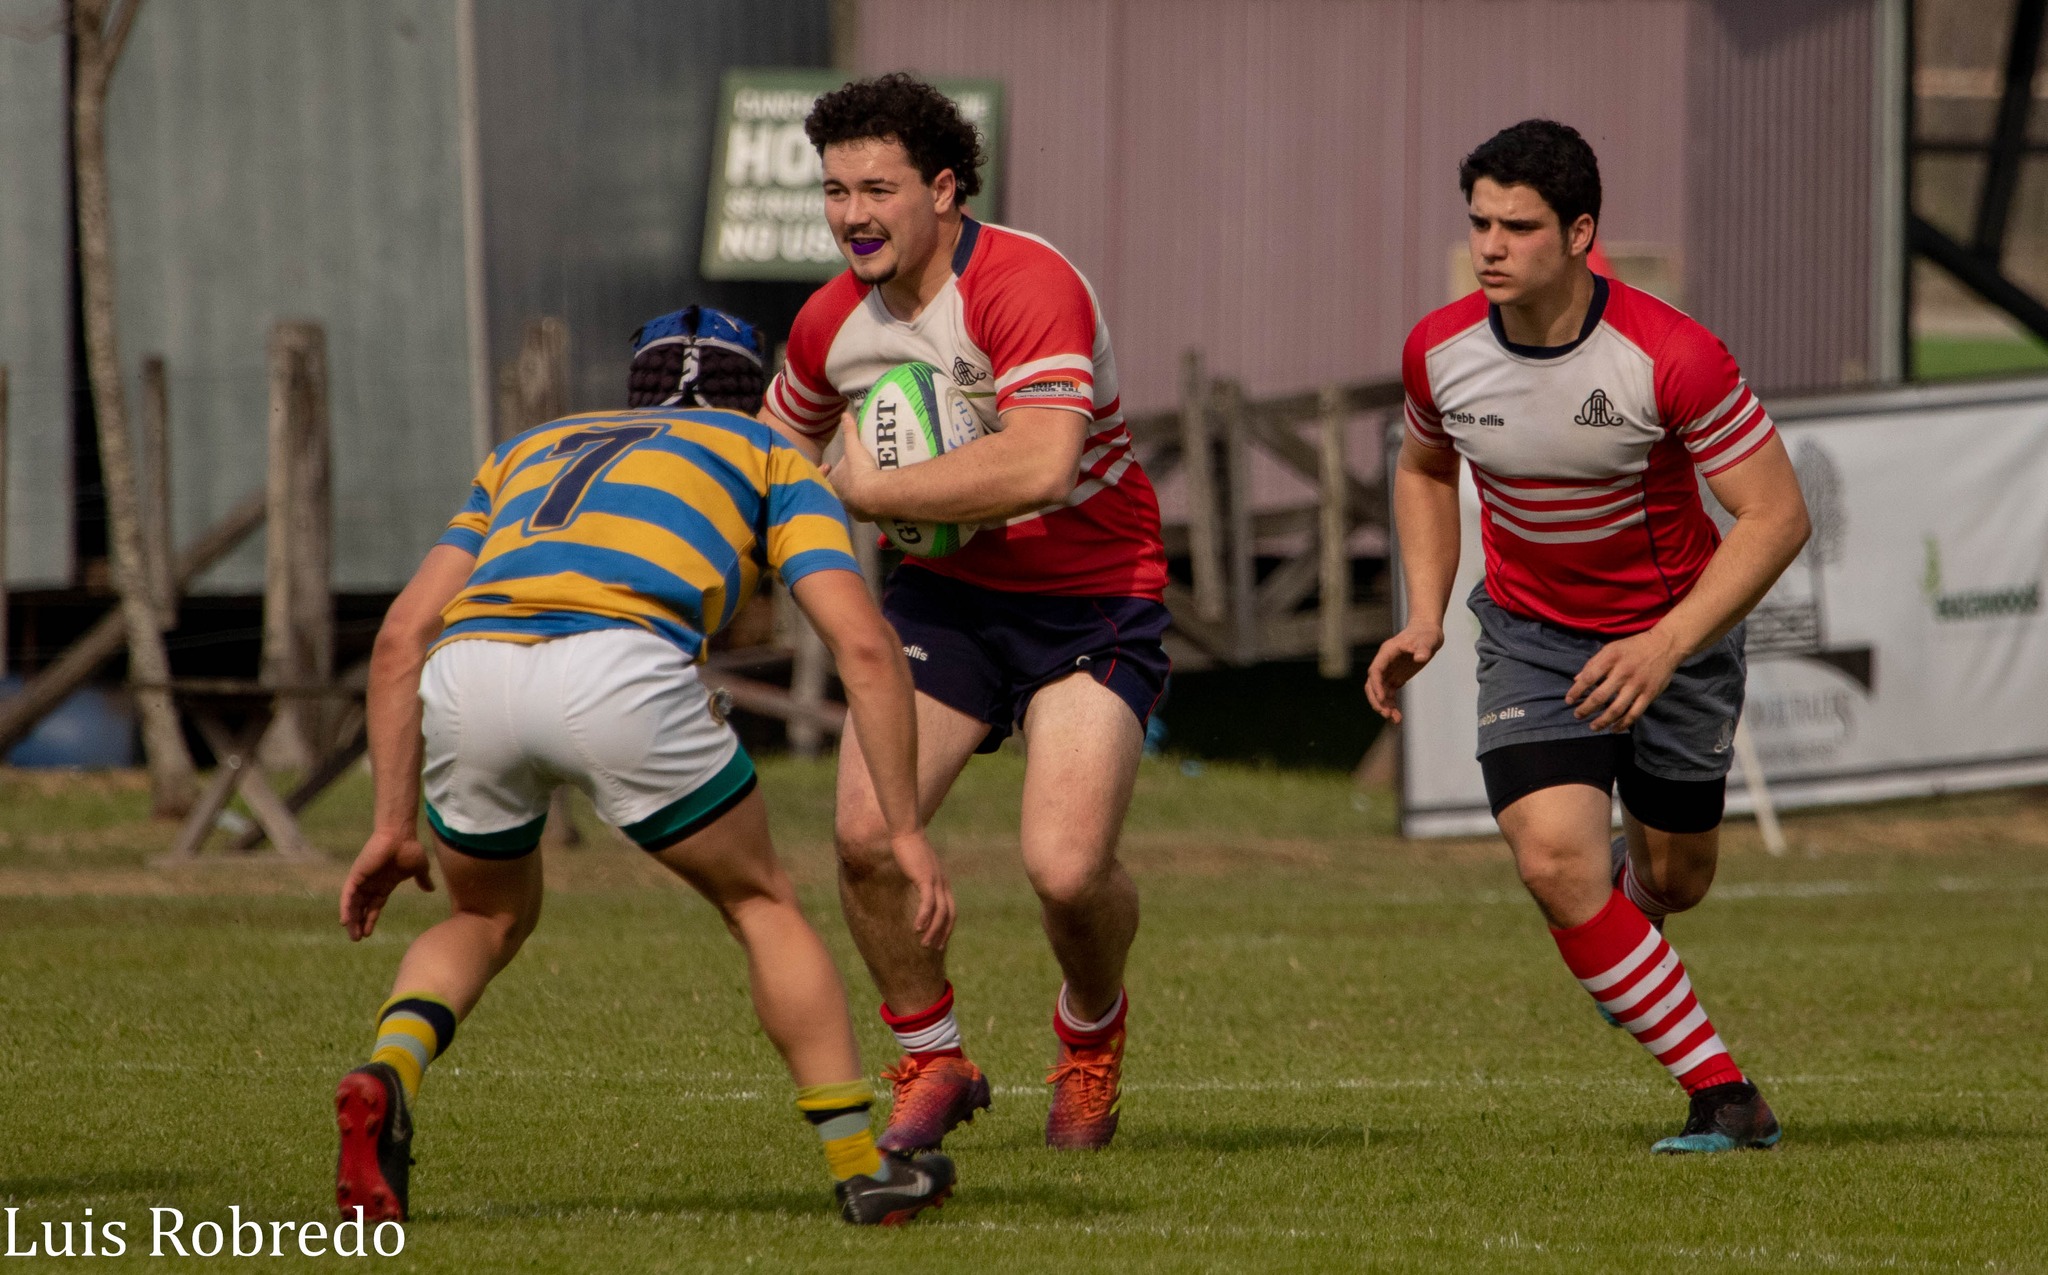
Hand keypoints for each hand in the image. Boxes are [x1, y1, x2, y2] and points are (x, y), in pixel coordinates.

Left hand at [340, 827, 434, 940]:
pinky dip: (346, 907)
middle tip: (356, 939)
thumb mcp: (419, 868)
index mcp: (384, 884)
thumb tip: (431, 889)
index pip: (374, 906)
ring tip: (351, 934)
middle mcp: (371, 883)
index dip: (370, 919)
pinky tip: (345, 920)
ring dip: (351, 919)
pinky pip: (348, 895)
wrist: (400, 834)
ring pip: (353, 904)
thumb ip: (422, 880)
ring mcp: (362, 879)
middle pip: (361, 907)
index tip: (368, 934)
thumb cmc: (410, 848)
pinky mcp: (356, 875)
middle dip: (358, 923)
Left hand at [821, 412, 887, 520]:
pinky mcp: (861, 516)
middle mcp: (837, 497)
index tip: (827, 466)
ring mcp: (849, 508)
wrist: (874, 494)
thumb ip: (849, 432)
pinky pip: (860, 510)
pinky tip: (869, 500)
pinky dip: (863, 506)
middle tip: (846, 476)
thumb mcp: (854, 447)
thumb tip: (844, 414)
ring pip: (846, 501)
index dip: (823, 471)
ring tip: (859, 487)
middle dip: (839, 483)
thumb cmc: (860, 470)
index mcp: (832, 481)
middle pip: (834, 490)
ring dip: (851, 494)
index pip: (822, 476)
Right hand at [888, 830, 953, 949]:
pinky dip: (924, 916)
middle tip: (934, 948)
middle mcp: (942, 883)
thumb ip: (920, 879)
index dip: (946, 927)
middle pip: (949, 914)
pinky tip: (917, 927)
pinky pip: (928, 902)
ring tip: (924, 943)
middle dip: (943, 933)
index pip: (950, 910)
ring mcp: (936, 881)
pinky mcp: (925, 878)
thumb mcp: (918, 868)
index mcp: (942, 882)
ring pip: (940, 912)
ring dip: (933, 930)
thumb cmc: (909, 848)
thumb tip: (915, 888)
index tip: (940, 941)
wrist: (907, 832)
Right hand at [1364, 623, 1444, 721]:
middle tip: (1387, 714)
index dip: (1376, 685)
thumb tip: (1420, 658)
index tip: (1382, 699)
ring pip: (1379, 692)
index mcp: (1387, 652)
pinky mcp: (1395, 677)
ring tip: (1395, 719)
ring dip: (1384, 706)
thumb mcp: (1428, 640)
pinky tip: (1397, 716)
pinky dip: (1391, 705)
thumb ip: (1423, 649)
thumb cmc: (1426, 633)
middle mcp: (1384, 663)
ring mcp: (1388, 671)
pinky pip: (1388, 694)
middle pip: (1372, 684)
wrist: (1427, 632)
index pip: (1375, 671)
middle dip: (1377, 700)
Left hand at [1567, 627, 1683, 732]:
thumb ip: (1593, 663)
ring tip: (1593, 727)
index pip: (1589, 677)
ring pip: (1617, 709)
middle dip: (1586, 708)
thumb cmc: (1633, 647)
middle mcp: (1624, 672)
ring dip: (1603, 721)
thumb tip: (1576, 680)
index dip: (1576, 691)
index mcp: (1612, 658)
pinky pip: (1635, 713)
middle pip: (1601, 696)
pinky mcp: (1650, 694)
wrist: (1665, 645)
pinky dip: (1623, 724)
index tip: (1568, 700)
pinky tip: (1613, 729)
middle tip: (1577, 715)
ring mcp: (1638, 685)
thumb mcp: (1611, 648)